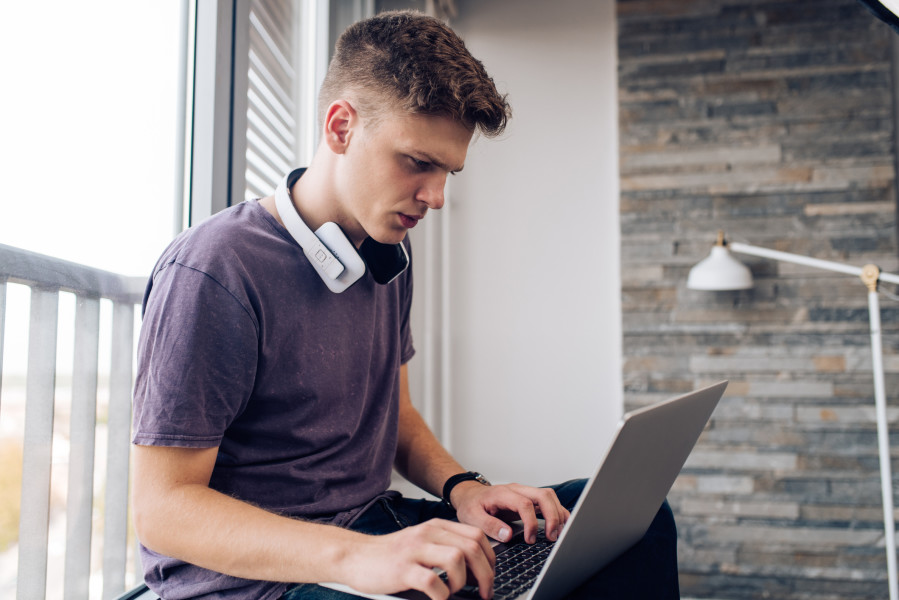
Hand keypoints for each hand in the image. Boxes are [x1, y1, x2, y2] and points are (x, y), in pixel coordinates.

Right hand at [339, 519, 494, 599]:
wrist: (355, 556)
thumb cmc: (390, 555)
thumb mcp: (421, 544)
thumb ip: (445, 548)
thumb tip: (476, 570)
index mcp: (436, 527)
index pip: (476, 535)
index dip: (490, 558)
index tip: (489, 576)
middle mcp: (428, 534)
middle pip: (472, 547)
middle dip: (484, 574)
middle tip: (483, 592)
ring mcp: (414, 550)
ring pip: (456, 559)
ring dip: (461, 582)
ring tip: (453, 592)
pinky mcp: (402, 568)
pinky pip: (432, 581)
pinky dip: (441, 594)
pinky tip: (437, 598)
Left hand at [450, 482, 569, 544]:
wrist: (470, 495)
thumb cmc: (471, 505)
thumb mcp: (472, 517)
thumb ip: (489, 525)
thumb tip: (508, 535)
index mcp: (502, 493)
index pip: (525, 504)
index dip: (531, 523)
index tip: (530, 539)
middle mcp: (517, 490)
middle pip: (543, 495)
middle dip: (552, 516)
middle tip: (552, 537)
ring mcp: (524, 493)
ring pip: (548, 496)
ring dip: (557, 514)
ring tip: (557, 534)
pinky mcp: (529, 499)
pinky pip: (547, 501)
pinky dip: (557, 511)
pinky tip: (560, 524)